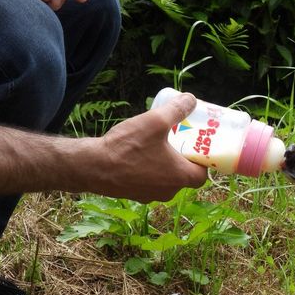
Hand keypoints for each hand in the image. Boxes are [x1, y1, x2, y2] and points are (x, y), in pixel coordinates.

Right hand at [82, 93, 208, 202]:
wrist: (92, 166)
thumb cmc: (127, 147)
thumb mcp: (155, 121)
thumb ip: (176, 110)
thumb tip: (191, 99)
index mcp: (180, 177)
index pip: (202, 174)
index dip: (202, 160)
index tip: (195, 146)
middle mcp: (169, 191)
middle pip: (184, 175)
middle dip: (182, 158)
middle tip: (177, 140)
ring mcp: (151, 196)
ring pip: (166, 179)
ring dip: (164, 164)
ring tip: (157, 145)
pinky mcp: (135, 195)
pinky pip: (149, 182)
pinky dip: (148, 170)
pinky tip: (139, 155)